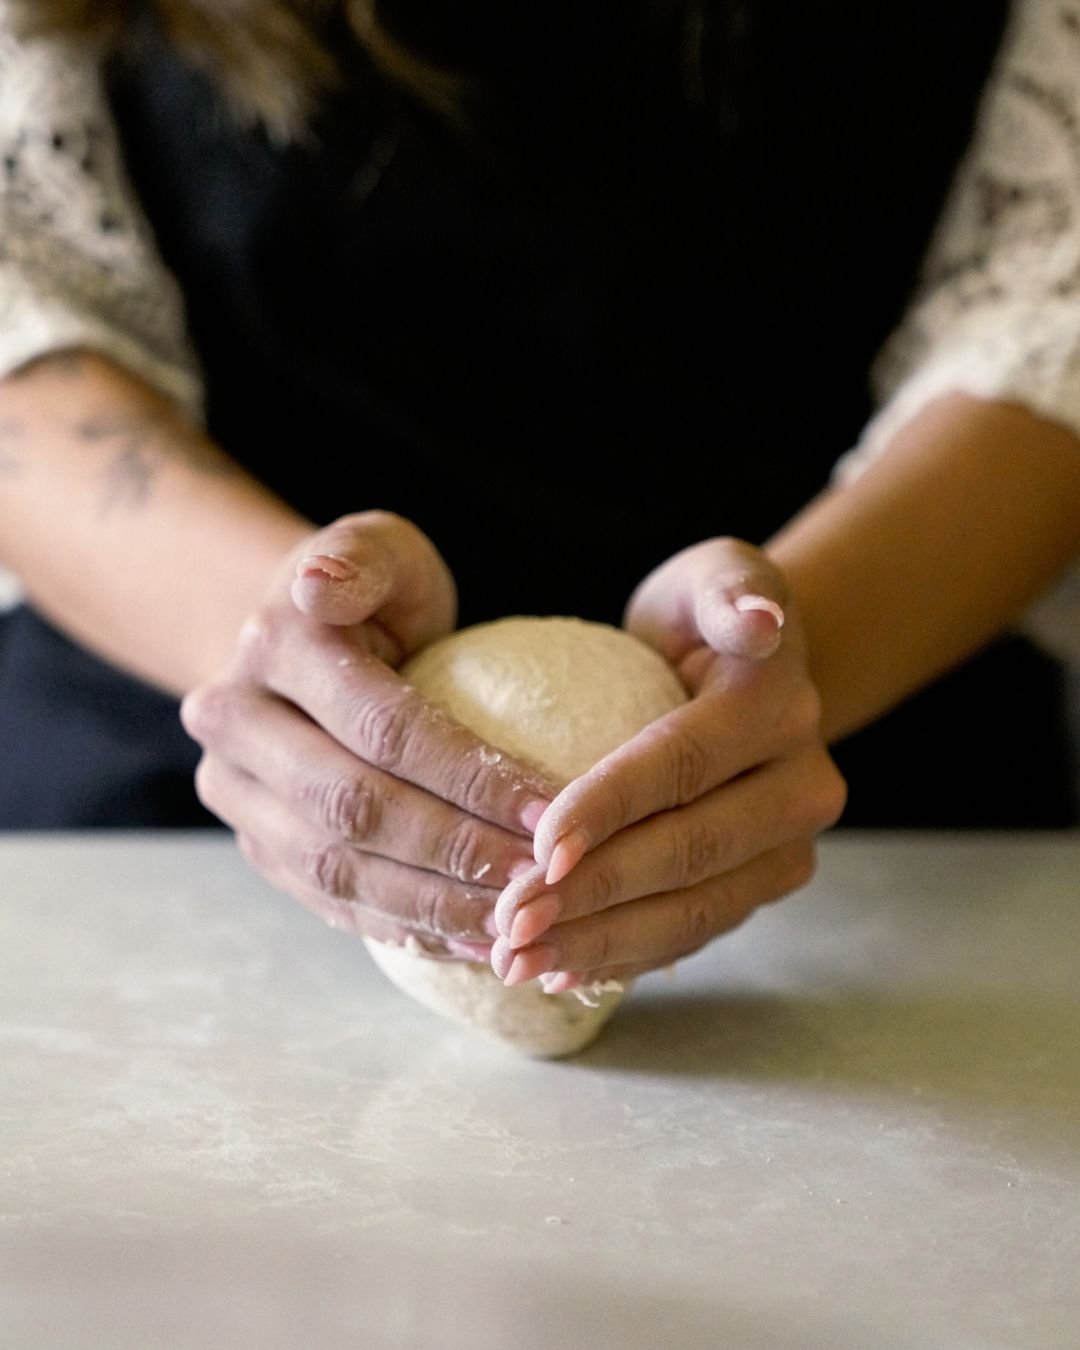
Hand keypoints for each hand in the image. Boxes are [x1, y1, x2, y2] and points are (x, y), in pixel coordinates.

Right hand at [181, 511, 553, 955]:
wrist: (301, 644)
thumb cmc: (371, 593)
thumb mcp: (379, 550)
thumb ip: (361, 559)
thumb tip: (319, 587)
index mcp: (272, 648)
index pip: (381, 727)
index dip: (467, 775)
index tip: (549, 810)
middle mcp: (235, 726)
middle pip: (353, 807)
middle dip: (456, 852)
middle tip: (542, 880)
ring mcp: (236, 794)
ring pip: (337, 869)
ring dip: (434, 906)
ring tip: (517, 924)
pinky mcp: (257, 845)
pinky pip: (331, 901)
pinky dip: (404, 928)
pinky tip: (473, 941)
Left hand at [488, 538, 846, 989]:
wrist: (746, 676)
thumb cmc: (703, 617)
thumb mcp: (716, 575)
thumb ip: (731, 588)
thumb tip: (762, 622)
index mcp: (779, 709)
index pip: (685, 764)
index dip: (612, 806)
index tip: (537, 846)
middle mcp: (801, 787)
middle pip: (689, 851)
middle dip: (594, 893)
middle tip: (509, 922)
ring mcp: (787, 847)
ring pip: (694, 909)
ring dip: (601, 942)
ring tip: (516, 962)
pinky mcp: (760, 886)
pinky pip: (693, 931)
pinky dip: (625, 956)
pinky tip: (559, 971)